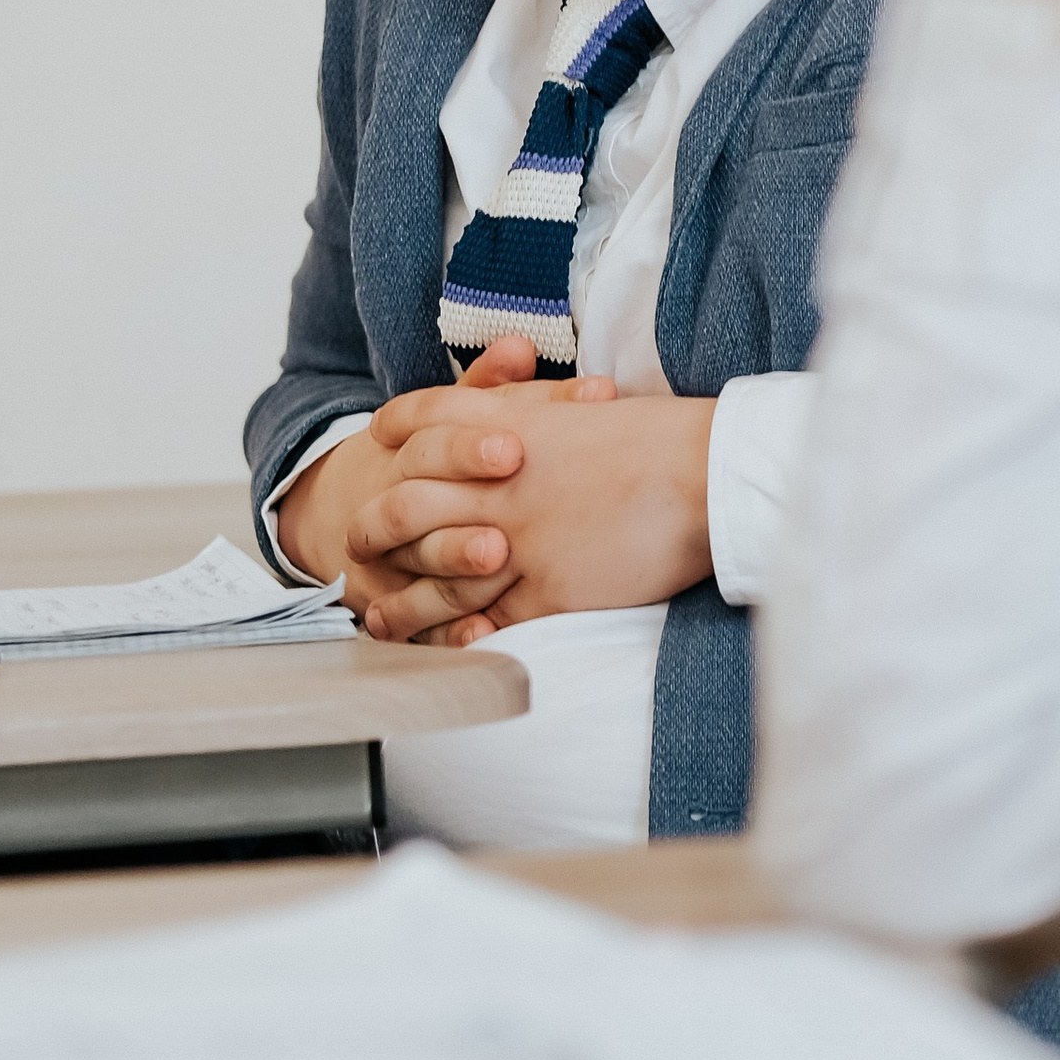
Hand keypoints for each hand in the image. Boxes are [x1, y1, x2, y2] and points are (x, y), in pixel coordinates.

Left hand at [343, 345, 718, 644]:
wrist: (703, 473)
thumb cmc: (662, 439)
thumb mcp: (590, 411)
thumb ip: (546, 415)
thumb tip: (530, 422)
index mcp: (506, 427)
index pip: (424, 420)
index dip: (394, 430)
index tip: (377, 438)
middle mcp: (495, 483)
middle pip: (404, 505)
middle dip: (371, 527)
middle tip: (356, 543)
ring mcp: (514, 539)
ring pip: (432, 576)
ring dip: (400, 602)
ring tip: (378, 619)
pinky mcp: (543, 589)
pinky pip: (483, 621)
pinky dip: (456, 638)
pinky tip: (442, 648)